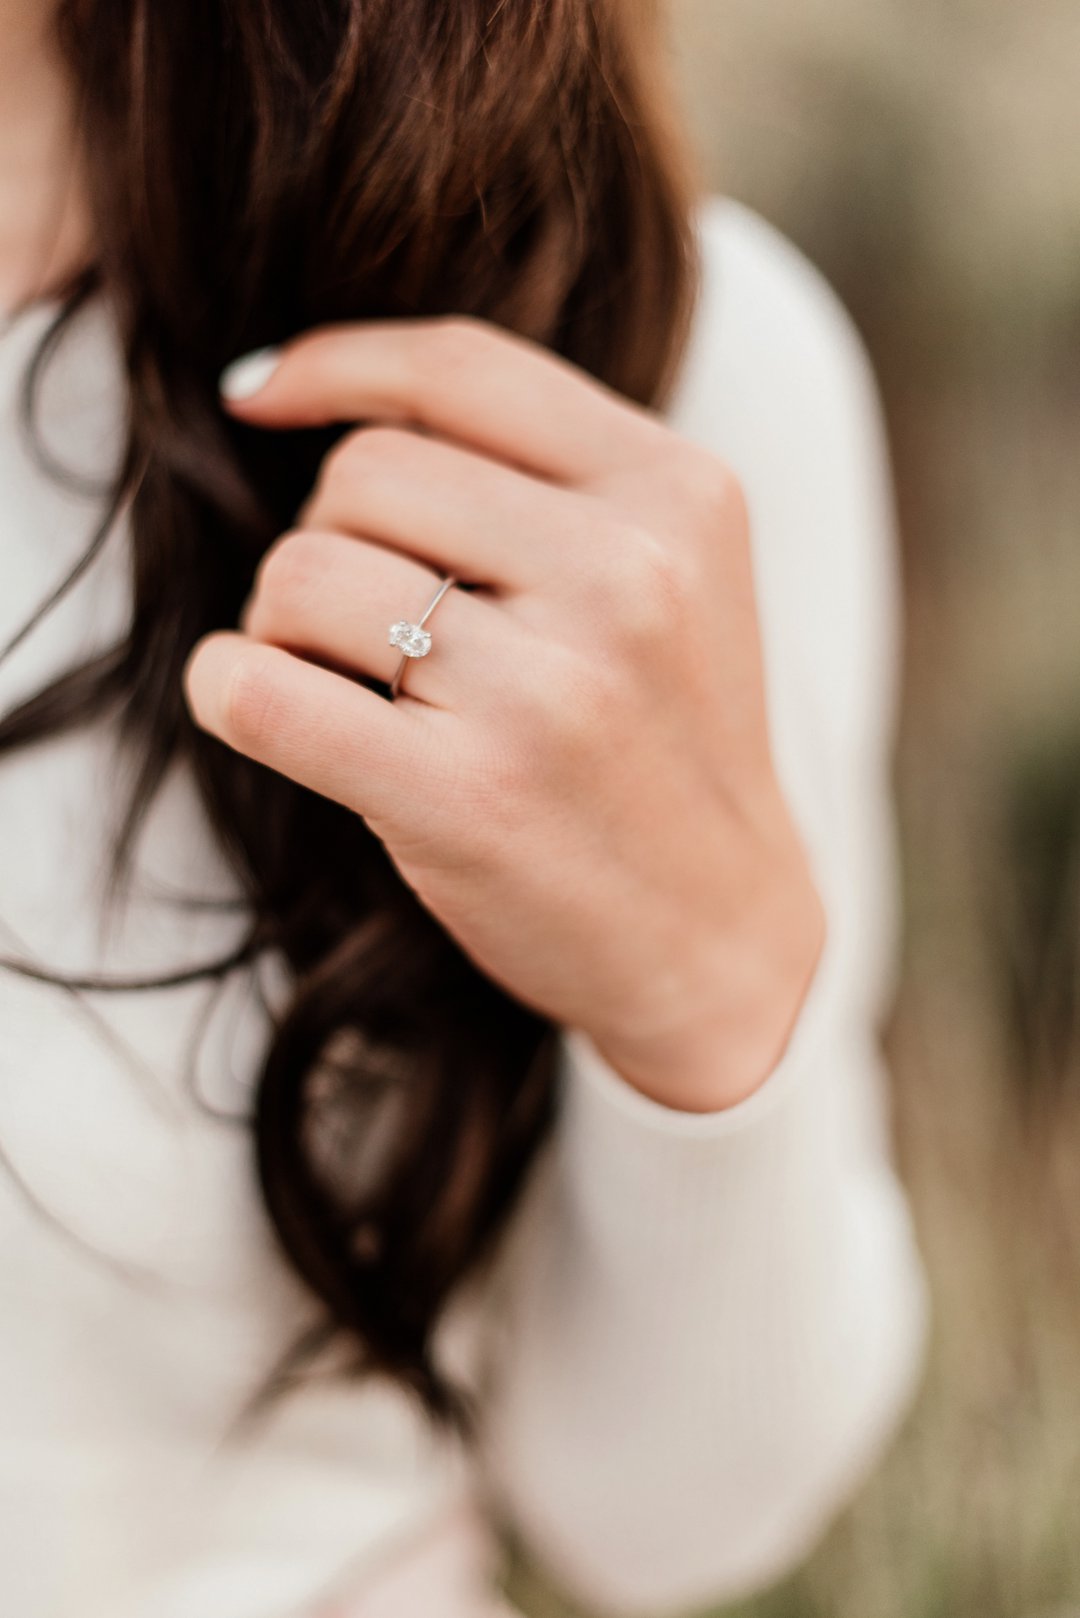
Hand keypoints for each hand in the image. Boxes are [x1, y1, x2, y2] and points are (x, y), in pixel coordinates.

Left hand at [183, 318, 823, 1111]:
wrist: (719, 932)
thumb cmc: (663, 745)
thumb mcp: (670, 576)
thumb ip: (545, 477)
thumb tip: (297, 387)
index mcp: (678, 494)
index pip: (458, 366)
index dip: (332, 364)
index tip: (257, 395)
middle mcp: (626, 575)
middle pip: (365, 471)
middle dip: (330, 534)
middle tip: (363, 621)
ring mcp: (549, 690)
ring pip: (305, 570)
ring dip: (282, 620)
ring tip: (339, 676)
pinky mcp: (468, 797)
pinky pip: (261, 689)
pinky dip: (226, 687)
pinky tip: (257, 704)